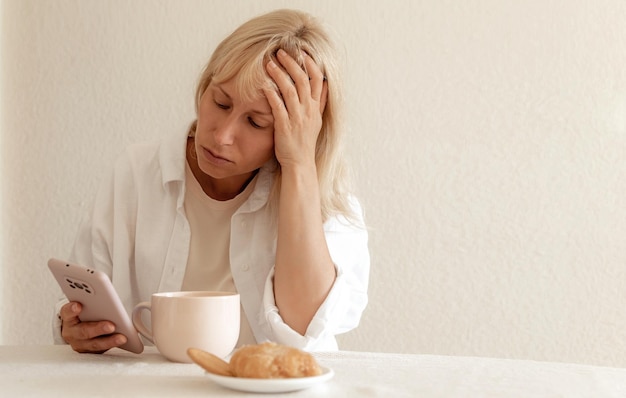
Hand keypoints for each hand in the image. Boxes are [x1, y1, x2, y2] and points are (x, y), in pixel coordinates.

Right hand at [60, 301, 126, 353]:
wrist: (76, 329)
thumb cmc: (83, 314)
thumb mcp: (83, 305)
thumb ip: (90, 301)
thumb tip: (105, 293)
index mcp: (68, 318)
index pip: (67, 312)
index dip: (71, 310)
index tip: (78, 305)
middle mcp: (71, 332)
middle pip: (83, 331)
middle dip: (98, 329)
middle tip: (111, 326)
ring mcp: (79, 344)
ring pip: (94, 344)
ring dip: (109, 341)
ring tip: (122, 337)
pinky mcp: (89, 351)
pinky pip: (101, 350)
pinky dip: (112, 346)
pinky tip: (122, 341)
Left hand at [264, 49, 327, 168]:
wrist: (300, 163)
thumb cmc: (305, 142)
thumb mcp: (316, 120)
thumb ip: (319, 101)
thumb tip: (326, 83)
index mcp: (315, 108)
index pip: (318, 79)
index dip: (310, 64)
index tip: (301, 52)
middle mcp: (308, 110)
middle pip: (303, 80)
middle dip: (292, 63)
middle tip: (280, 52)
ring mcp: (297, 118)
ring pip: (289, 90)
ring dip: (279, 74)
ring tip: (269, 63)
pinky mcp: (285, 126)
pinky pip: (278, 106)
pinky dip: (271, 94)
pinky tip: (263, 85)